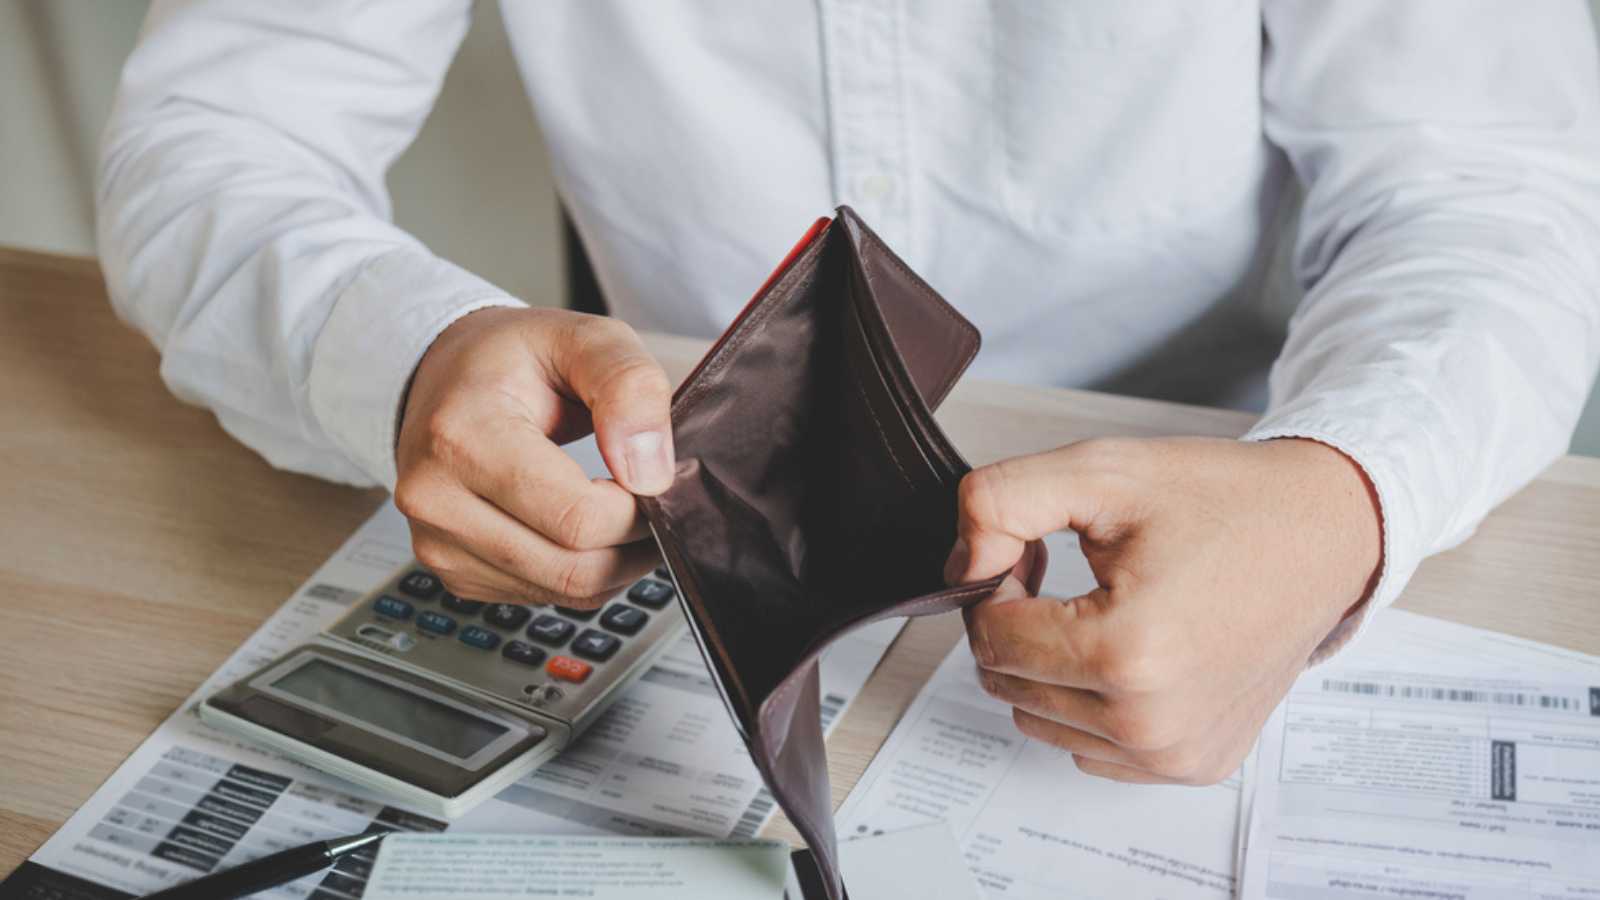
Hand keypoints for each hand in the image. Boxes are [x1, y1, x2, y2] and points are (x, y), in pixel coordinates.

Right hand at [394, 307, 672, 606]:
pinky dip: (582, 572)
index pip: (577, 518)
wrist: (448, 377)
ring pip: (562, 592)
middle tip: (651, 501)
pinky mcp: (452, 572)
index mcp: (460, 436)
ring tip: (624, 510)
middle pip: (572, 568)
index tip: (650, 475)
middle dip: (633, 543)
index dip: (637, 510)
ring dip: (614, 563)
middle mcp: (434, 499)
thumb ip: (629, 387)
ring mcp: (437, 543)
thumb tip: (651, 475)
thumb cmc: (515, 357)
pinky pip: (544, 597)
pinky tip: (585, 528)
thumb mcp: (584, 336)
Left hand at [946, 436, 1380, 784]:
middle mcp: (1150, 723)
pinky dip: (1088, 700)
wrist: (1323, 533)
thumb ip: (1000, 504)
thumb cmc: (1220, 501)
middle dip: (1018, 622)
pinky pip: (1089, 746)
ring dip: (1048, 664)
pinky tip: (1132, 647)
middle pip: (1008, 683)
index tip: (1036, 552)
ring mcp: (1174, 754)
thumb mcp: (1100, 471)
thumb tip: (959, 570)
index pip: (990, 636)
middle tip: (1068, 574)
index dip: (996, 583)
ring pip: (1039, 718)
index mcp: (1126, 653)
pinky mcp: (1193, 765)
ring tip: (1102, 606)